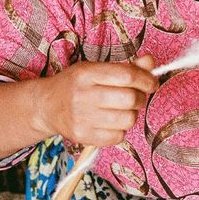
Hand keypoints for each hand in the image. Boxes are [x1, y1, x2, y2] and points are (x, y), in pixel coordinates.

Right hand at [33, 54, 157, 146]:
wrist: (46, 106)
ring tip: (121, 110)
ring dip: (131, 115)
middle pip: (130, 99)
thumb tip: (150, 62)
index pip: (127, 75)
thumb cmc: (76, 85)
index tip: (151, 83)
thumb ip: (125, 67)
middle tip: (134, 97)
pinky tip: (110, 122)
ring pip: (128, 119)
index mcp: (87, 73)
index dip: (146, 79)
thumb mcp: (95, 69)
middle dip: (139, 98)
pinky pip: (118, 137)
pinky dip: (120, 130)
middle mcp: (83, 95)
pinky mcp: (83, 137)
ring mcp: (82, 118)